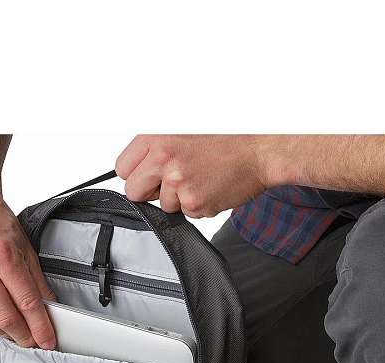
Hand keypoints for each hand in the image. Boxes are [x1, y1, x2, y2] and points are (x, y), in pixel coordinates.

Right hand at [0, 188, 55, 348]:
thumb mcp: (25, 248)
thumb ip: (37, 283)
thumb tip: (49, 313)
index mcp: (2, 255)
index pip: (27, 302)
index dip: (40, 327)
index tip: (47, 341)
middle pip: (5, 319)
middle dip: (23, 336)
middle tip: (31, 340)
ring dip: (1, 334)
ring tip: (9, 328)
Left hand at [115, 135, 273, 217]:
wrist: (262, 147)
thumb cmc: (228, 135)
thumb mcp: (184, 127)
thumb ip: (156, 146)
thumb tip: (136, 166)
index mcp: (156, 136)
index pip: (122, 168)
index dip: (136, 174)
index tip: (147, 174)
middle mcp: (164, 158)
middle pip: (133, 191)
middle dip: (149, 190)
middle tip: (172, 179)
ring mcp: (178, 182)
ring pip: (162, 204)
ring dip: (178, 197)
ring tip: (201, 175)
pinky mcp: (194, 202)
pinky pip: (185, 212)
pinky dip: (197, 204)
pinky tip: (211, 185)